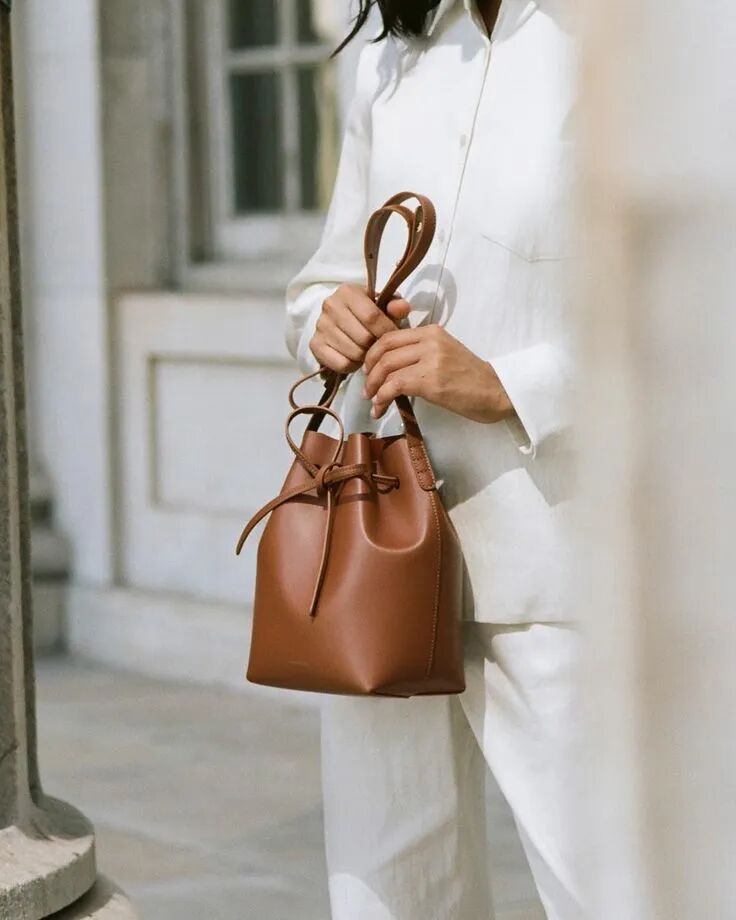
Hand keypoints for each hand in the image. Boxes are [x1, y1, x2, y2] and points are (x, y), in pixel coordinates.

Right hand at [309, 284, 410, 373]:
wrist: (341, 319)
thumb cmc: (367, 311)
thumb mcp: (383, 305)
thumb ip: (396, 306)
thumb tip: (402, 308)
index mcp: (347, 291)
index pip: (371, 317)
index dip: (386, 330)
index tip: (394, 337)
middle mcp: (330, 306)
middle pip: (363, 338)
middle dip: (375, 345)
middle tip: (378, 345)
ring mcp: (320, 326)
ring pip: (353, 353)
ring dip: (365, 356)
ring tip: (367, 350)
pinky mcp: (314, 345)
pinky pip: (341, 364)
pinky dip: (352, 365)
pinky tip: (354, 357)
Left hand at [362, 324, 514, 423]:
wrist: (496, 392)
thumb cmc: (470, 378)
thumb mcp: (444, 354)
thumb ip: (419, 353)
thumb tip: (388, 365)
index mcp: (431, 331)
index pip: (389, 336)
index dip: (372, 354)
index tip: (368, 370)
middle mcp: (430, 341)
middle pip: (384, 350)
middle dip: (369, 372)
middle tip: (367, 388)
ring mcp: (431, 359)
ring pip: (386, 368)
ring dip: (373, 388)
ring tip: (373, 402)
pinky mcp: (432, 381)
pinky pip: (395, 386)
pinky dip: (382, 398)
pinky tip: (380, 408)